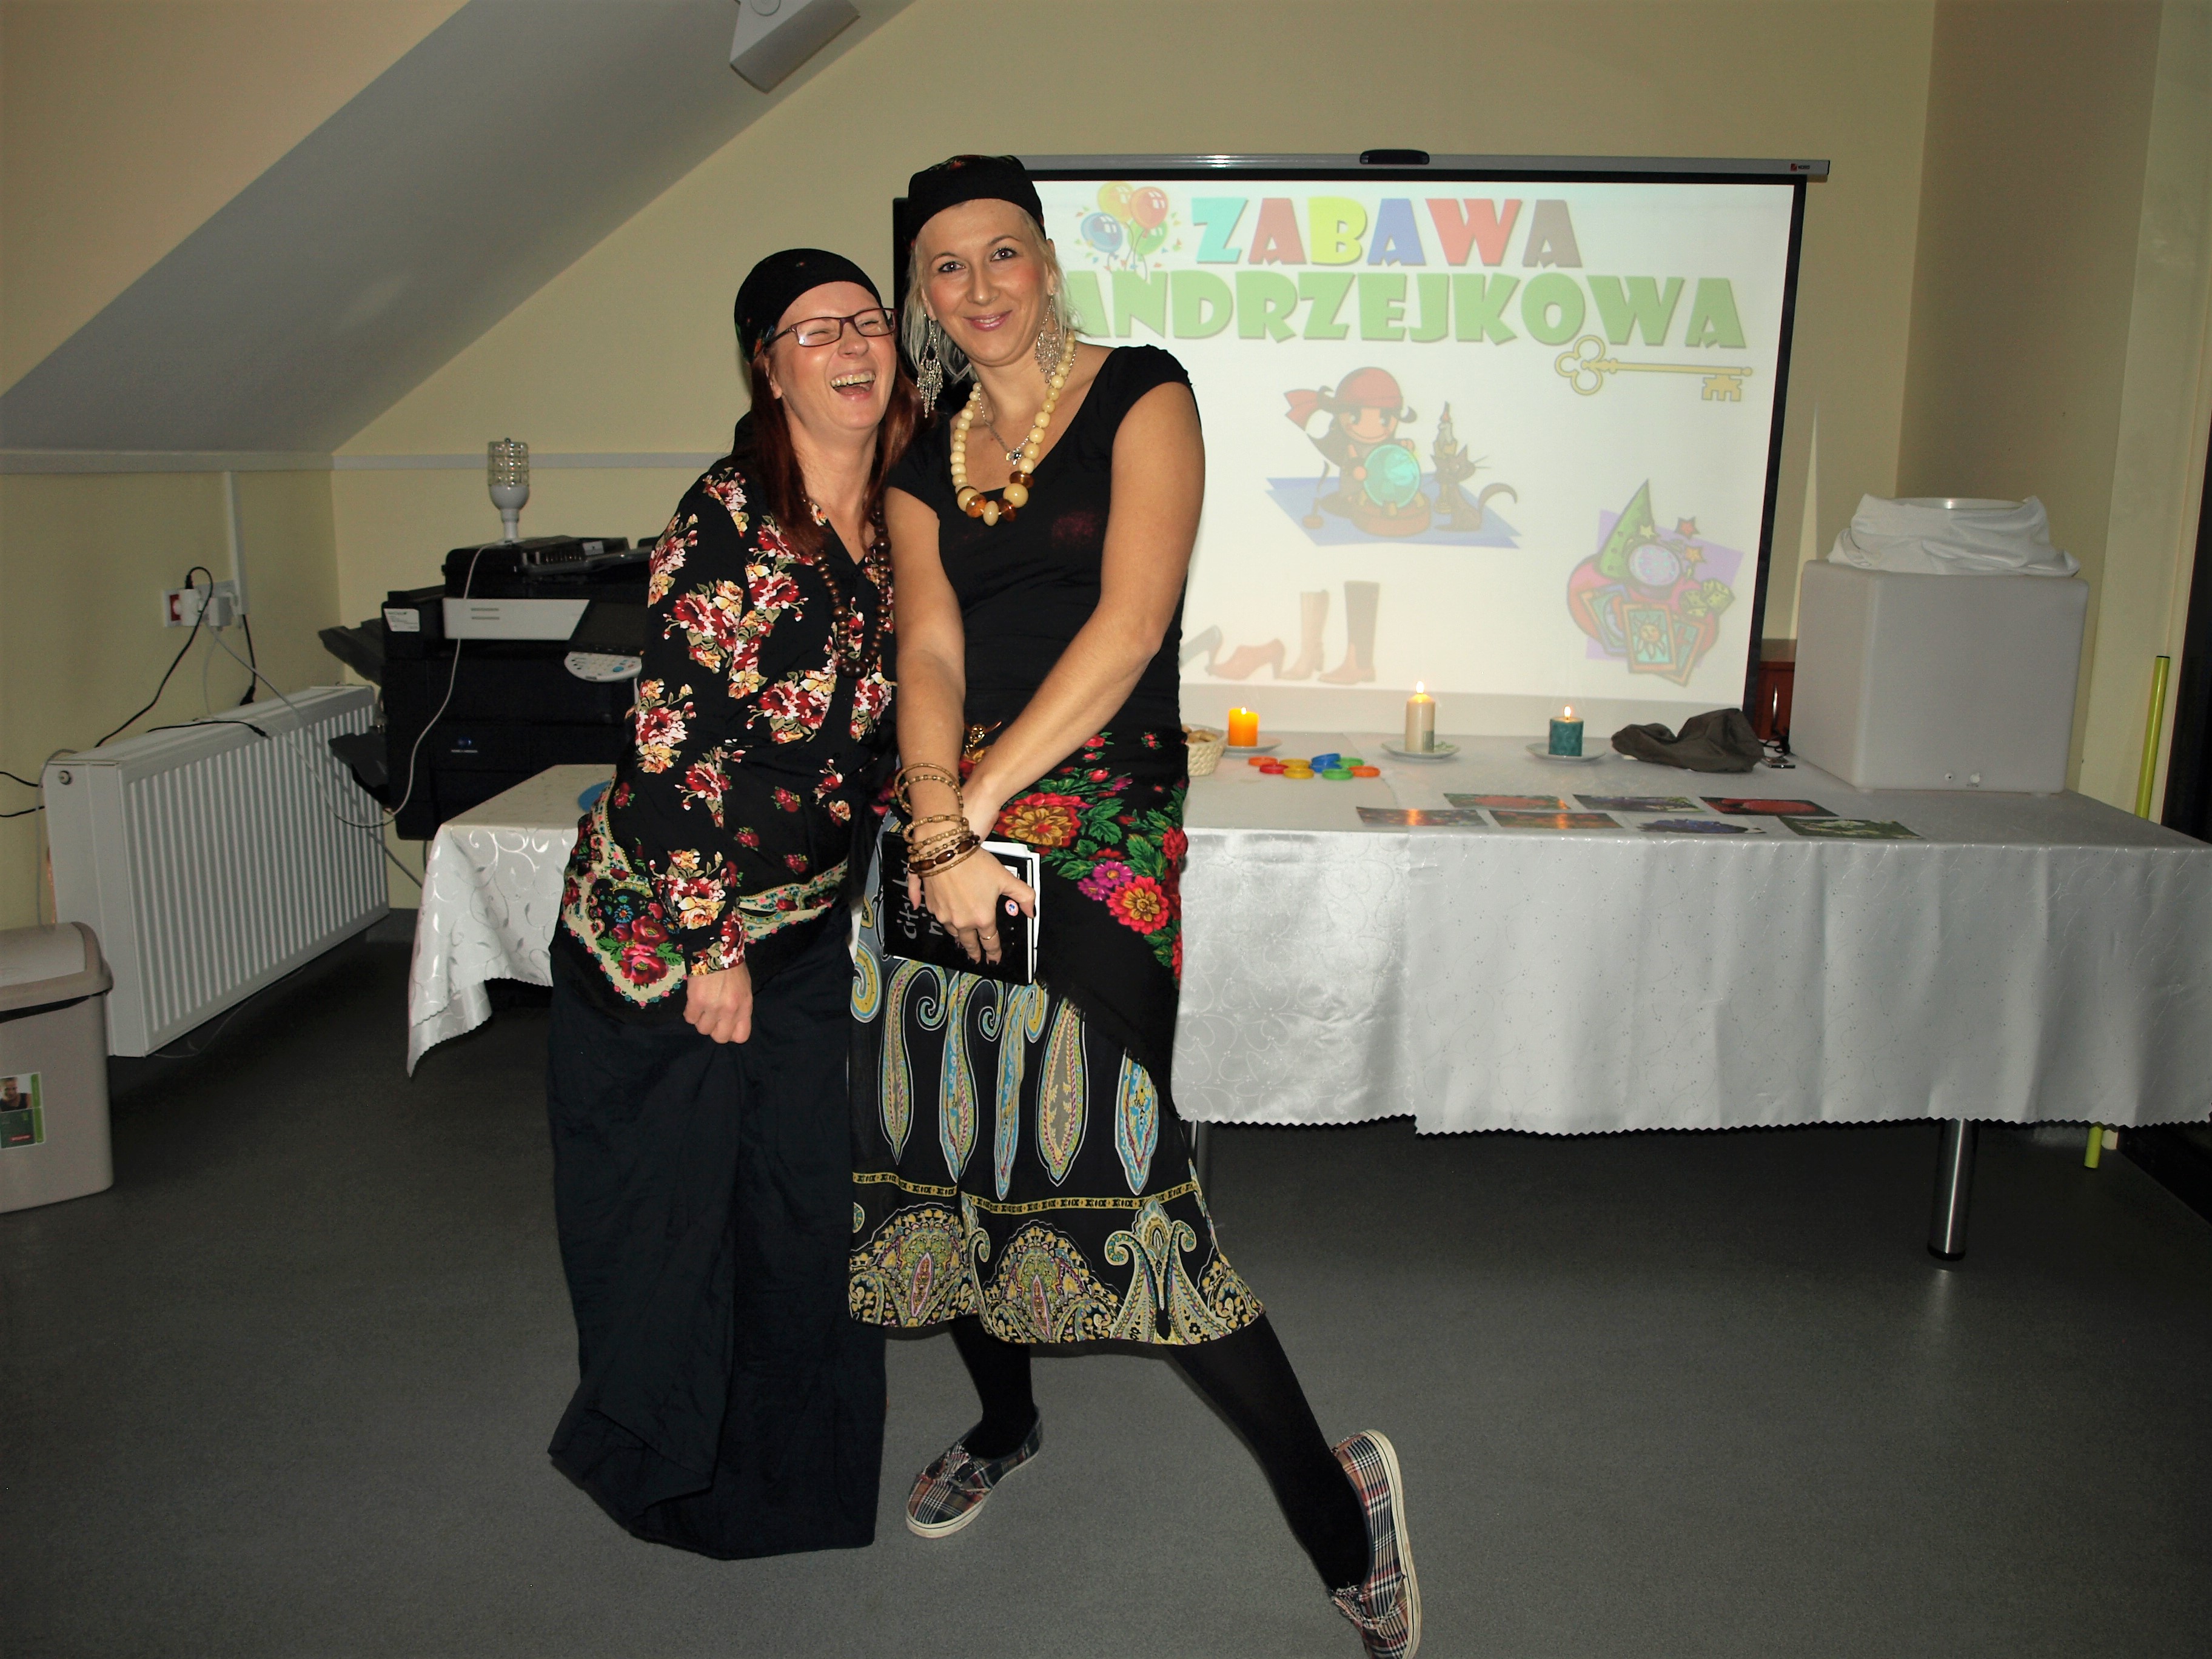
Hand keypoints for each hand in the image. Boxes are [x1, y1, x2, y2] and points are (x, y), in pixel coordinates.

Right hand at [683, 962, 753, 1043]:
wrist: (716, 949)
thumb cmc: (733, 968)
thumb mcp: (744, 989)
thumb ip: (740, 1007)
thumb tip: (731, 1021)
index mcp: (745, 1006)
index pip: (741, 1037)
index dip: (731, 1034)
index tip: (725, 1026)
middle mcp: (730, 1010)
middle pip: (720, 1038)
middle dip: (714, 1029)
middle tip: (711, 1017)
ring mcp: (713, 1007)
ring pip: (702, 1029)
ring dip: (701, 1020)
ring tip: (702, 1006)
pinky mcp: (696, 1001)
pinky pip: (690, 1018)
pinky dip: (690, 1012)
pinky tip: (694, 1001)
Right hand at [920, 846, 1035, 965]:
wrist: (944, 851)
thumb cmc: (975, 863)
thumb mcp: (1006, 877)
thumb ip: (1023, 896)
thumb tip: (1032, 911)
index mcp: (982, 918)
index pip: (990, 941)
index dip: (994, 952)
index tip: (994, 959)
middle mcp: (962, 921)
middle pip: (969, 943)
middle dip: (974, 952)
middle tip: (976, 958)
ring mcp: (944, 916)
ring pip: (953, 932)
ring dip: (959, 937)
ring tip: (962, 941)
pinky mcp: (932, 907)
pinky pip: (938, 918)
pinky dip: (943, 920)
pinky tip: (944, 918)